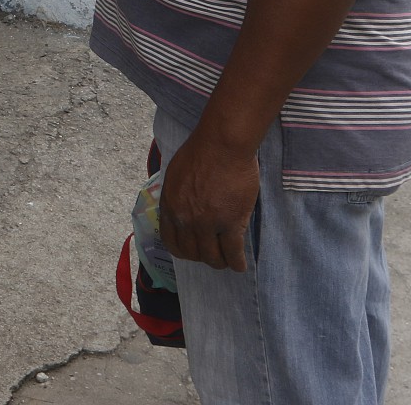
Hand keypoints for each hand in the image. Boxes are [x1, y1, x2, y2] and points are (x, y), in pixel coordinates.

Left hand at [158, 129, 259, 271]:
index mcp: (170, 206)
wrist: (223, 144)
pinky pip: (233, 252)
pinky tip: (240, 266)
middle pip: (192, 253)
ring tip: (227, 261)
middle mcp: (185, 219)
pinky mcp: (231, 223)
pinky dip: (237, 263)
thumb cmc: (201, 151)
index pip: (172, 241)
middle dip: (202, 258)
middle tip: (213, 256)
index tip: (193, 251)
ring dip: (220, 262)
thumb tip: (179, 208)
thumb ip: (176, 195)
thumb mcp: (175, 174)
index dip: (183, 251)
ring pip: (212, 257)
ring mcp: (207, 223)